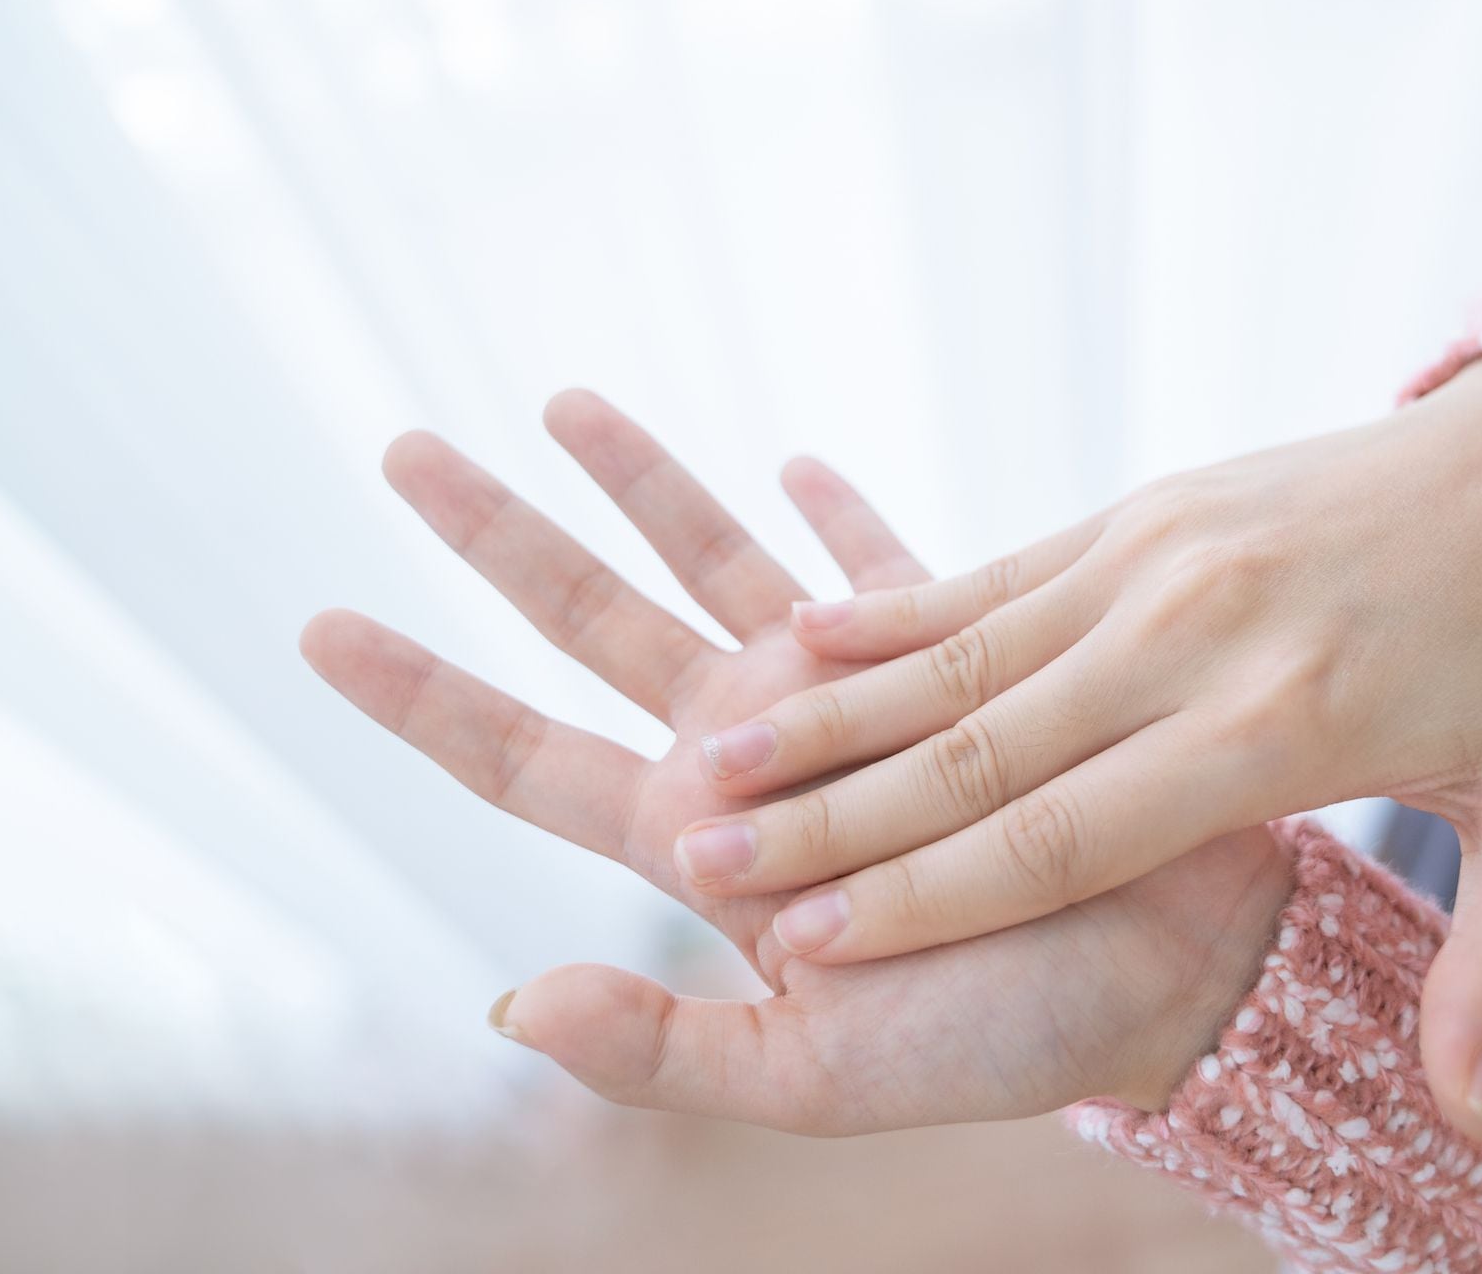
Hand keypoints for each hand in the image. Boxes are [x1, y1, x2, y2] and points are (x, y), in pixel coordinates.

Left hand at [302, 391, 1290, 1128]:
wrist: (1161, 980)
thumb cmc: (994, 1042)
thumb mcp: (811, 1077)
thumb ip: (663, 1047)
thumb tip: (514, 1002)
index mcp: (700, 842)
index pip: (526, 759)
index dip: (422, 696)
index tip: (320, 628)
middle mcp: (752, 756)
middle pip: (590, 626)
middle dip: (501, 539)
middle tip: (404, 449)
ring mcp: (843, 701)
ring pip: (713, 565)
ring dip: (643, 485)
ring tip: (565, 403)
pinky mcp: (944, 664)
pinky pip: (877, 568)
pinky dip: (833, 515)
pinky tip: (793, 457)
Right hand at [679, 359, 1481, 1140]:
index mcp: (1279, 725)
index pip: (1064, 831)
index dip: (929, 896)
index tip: (807, 948)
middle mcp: (1190, 635)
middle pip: (979, 747)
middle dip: (833, 816)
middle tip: (700, 861)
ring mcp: (1155, 558)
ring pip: (960, 656)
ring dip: (832, 712)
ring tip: (713, 759)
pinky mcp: (1139, 512)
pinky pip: (991, 576)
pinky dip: (892, 613)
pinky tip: (796, 635)